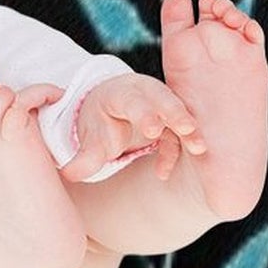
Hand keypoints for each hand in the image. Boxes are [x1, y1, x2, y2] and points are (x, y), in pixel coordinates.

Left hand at [59, 73, 205, 183]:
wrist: (109, 109)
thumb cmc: (101, 122)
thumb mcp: (91, 138)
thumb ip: (83, 158)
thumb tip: (68, 174)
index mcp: (120, 93)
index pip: (133, 100)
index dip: (144, 113)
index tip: (153, 129)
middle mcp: (144, 93)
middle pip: (163, 99)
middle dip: (175, 113)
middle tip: (187, 129)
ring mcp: (161, 103)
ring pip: (179, 113)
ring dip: (189, 130)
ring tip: (199, 148)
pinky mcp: (172, 118)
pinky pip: (179, 133)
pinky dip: (176, 150)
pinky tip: (162, 173)